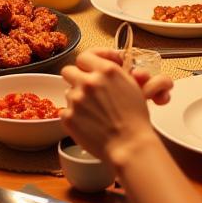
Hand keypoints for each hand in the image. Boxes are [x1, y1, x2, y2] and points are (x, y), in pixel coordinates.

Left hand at [60, 48, 170, 163]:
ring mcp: (77, 99)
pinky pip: (66, 110)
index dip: (88, 62)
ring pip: (68, 92)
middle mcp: (89, 82)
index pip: (84, 56)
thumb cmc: (135, 119)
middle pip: (69, 71)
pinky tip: (88, 122)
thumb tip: (101, 64)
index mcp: (106, 71)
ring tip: (92, 111)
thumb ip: (112, 72)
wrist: (129, 146)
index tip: (91, 66)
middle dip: (76, 78)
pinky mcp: (68, 116)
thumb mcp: (131, 86)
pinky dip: (74, 115)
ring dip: (77, 98)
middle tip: (85, 88)